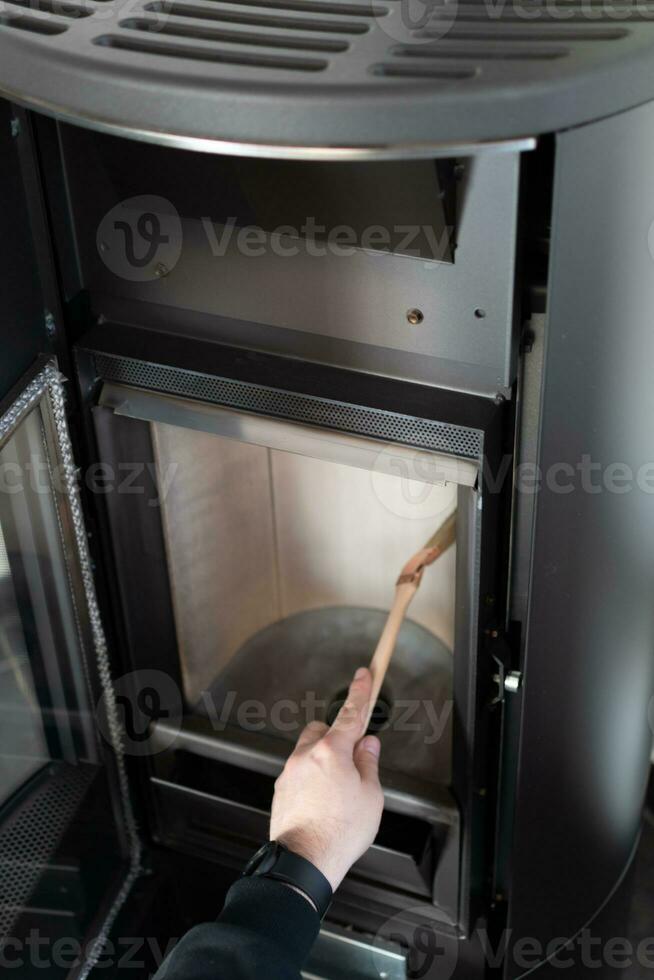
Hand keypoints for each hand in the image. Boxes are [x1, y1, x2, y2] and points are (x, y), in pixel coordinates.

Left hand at [270, 667, 383, 891]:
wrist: (305, 862)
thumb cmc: (340, 831)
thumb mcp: (371, 796)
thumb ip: (368, 764)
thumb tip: (367, 746)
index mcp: (331, 751)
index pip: (350, 713)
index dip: (360, 692)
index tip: (364, 674)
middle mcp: (306, 756)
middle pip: (322, 731)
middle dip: (336, 738)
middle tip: (352, 760)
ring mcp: (290, 773)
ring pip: (308, 753)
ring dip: (323, 762)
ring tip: (338, 793)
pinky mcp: (281, 790)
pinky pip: (300, 774)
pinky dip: (312, 781)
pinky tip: (323, 805)